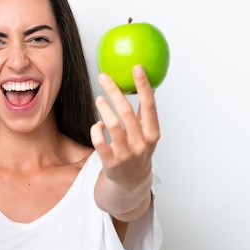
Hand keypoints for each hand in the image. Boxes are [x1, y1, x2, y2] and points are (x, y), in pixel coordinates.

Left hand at [90, 65, 159, 191]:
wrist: (131, 181)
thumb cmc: (138, 150)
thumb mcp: (147, 133)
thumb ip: (145, 112)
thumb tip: (145, 83)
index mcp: (152, 133)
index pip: (149, 105)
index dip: (143, 85)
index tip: (137, 68)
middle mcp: (141, 144)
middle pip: (126, 112)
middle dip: (114, 91)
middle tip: (103, 77)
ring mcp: (125, 154)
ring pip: (112, 125)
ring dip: (103, 108)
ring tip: (99, 99)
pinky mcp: (110, 162)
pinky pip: (99, 140)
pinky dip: (96, 128)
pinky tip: (97, 124)